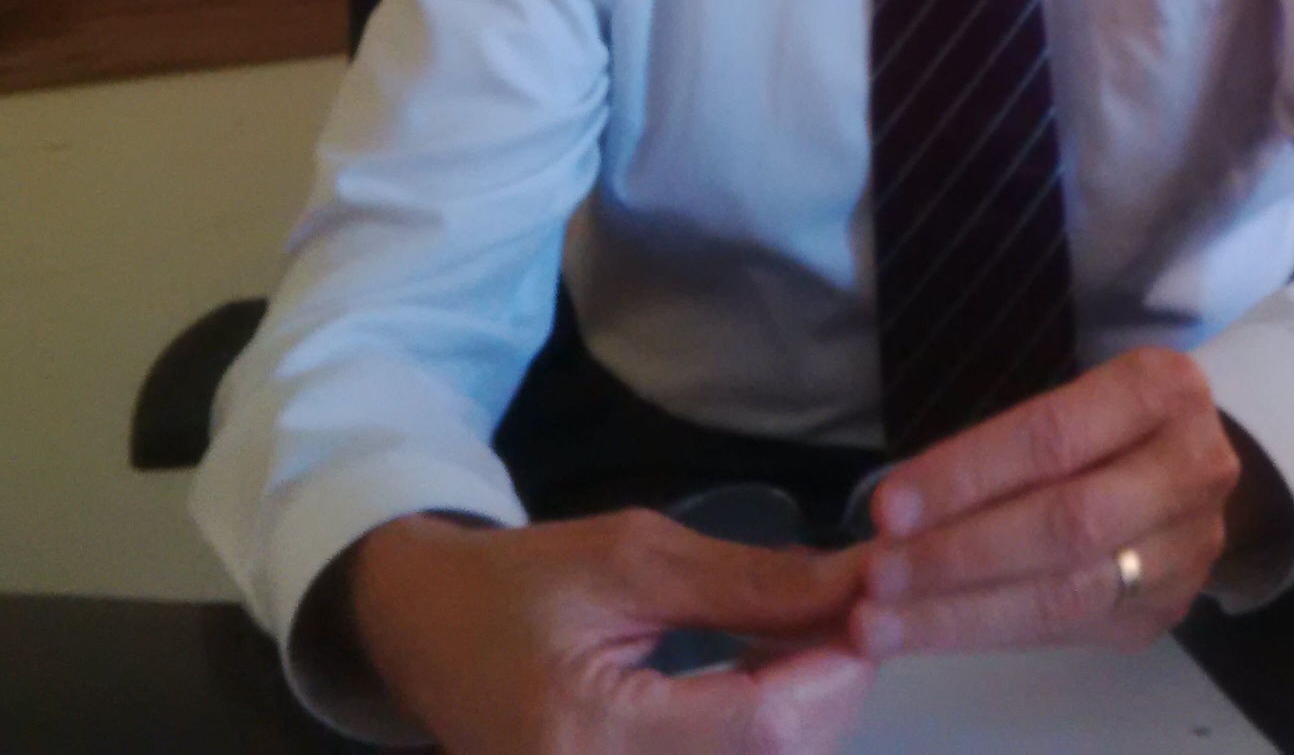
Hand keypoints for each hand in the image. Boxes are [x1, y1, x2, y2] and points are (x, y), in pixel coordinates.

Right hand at [346, 508, 873, 753]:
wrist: (423, 632)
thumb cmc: (519, 581)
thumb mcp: (633, 556)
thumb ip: (750, 583)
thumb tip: (858, 586)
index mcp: (590, 732)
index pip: (760, 729)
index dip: (834, 673)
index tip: (869, 607)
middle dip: (827, 694)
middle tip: (843, 618)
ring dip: (799, 719)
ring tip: (800, 644)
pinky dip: (759, 738)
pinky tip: (761, 687)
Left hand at [852, 346, 1283, 655]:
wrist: (1189, 468)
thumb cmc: (1104, 424)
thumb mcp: (1069, 402)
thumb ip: (998, 451)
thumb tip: (892, 515)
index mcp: (1161, 391)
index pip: (1051, 438)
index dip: (965, 476)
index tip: (886, 508)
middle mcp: (1191, 470)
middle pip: (1065, 524)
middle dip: (959, 554)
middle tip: (875, 577)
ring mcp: (1187, 550)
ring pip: (1067, 594)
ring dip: (962, 613)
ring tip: (881, 623)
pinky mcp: (1167, 611)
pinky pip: (1069, 632)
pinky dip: (990, 633)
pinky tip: (927, 633)